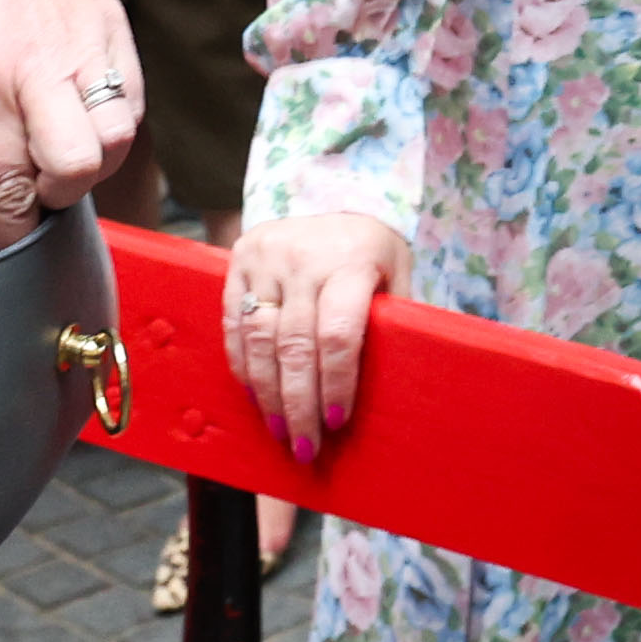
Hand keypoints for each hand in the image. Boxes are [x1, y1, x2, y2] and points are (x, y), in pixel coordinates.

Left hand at [0, 0, 137, 228]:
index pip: (7, 184)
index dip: (7, 227)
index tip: (2, 236)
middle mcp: (37, 66)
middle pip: (73, 172)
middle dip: (51, 199)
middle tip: (27, 188)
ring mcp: (85, 44)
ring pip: (116, 142)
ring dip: (88, 164)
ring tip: (54, 149)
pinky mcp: (114, 25)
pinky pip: (133, 101)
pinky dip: (112, 125)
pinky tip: (79, 114)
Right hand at [223, 206, 409, 460]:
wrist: (334, 194)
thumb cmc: (373, 250)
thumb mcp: (398, 274)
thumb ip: (395, 321)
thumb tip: (406, 387)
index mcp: (351, 262)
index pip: (338, 334)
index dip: (335, 383)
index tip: (338, 422)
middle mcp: (304, 259)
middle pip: (294, 346)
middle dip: (298, 403)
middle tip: (304, 447)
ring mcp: (266, 257)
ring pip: (259, 339)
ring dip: (267, 393)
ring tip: (280, 430)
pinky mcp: (239, 259)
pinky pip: (234, 322)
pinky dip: (242, 364)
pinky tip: (255, 394)